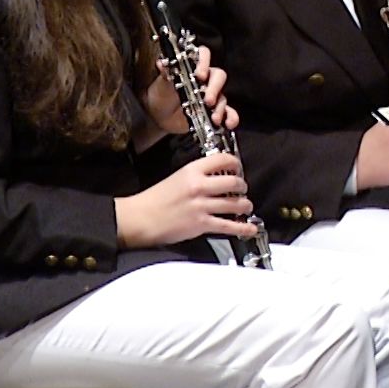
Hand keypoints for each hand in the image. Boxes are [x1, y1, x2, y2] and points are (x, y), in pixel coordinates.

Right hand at [114, 152, 256, 247]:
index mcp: (192, 171)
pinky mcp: (201, 224)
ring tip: (245, 206)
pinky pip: (229, 225)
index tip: (238, 169)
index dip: (236, 164)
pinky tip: (250, 228)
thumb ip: (198, 175)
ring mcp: (201, 205)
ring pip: (236, 203)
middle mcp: (199, 186)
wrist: (139, 218)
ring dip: (245, 205)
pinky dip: (243, 227)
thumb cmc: (154, 199)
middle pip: (235, 181)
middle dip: (243, 186)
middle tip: (242, 190)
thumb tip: (218, 176)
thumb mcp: (177, 177)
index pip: (224, 159)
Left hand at [138, 45, 238, 139]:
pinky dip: (231, 118)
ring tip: (214, 118)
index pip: (204, 56)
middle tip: (207, 100)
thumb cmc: (161, 94)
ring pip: (223, 97)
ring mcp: (212, 96)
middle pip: (219, 77)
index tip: (199, 75)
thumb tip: (162, 63)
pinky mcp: (214, 111)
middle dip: (214, 89)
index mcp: (194, 68)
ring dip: (220, 108)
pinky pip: (228, 113)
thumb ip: (165, 73)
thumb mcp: (162, 83)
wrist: (158, 115)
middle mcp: (206, 80)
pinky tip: (228, 124)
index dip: (205, 62)